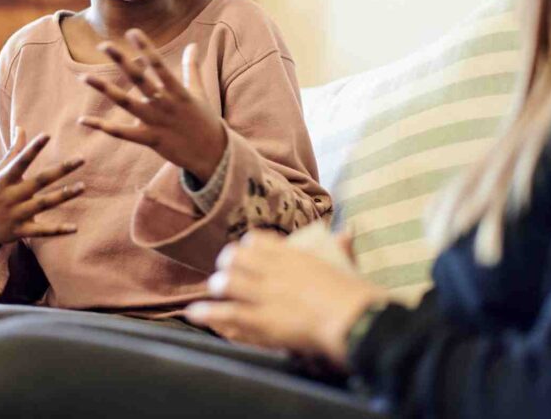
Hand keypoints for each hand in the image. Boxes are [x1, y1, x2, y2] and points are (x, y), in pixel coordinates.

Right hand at [0, 128, 84, 261]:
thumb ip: (12, 152)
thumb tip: (21, 128)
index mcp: (4, 180)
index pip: (20, 161)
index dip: (33, 148)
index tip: (47, 135)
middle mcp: (10, 196)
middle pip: (39, 181)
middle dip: (61, 170)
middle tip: (81, 159)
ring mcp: (15, 214)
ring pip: (44, 204)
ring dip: (64, 195)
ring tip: (83, 186)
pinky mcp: (20, 231)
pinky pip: (42, 231)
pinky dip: (58, 230)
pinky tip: (75, 228)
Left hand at [78, 29, 226, 181]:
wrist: (212, 154)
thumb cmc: (204, 120)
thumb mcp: (199, 92)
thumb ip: (192, 68)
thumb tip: (193, 45)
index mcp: (178, 91)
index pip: (159, 65)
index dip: (146, 48)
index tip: (132, 32)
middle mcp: (165, 104)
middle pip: (140, 79)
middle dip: (122, 61)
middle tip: (104, 45)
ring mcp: (156, 123)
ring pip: (126, 103)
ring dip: (105, 89)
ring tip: (84, 77)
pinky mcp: (150, 140)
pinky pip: (122, 133)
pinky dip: (103, 127)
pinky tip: (83, 120)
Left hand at [185, 231, 387, 367]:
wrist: (353, 319)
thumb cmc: (355, 294)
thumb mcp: (346, 264)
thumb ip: (341, 246)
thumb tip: (348, 230)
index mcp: (292, 255)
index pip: (259, 241)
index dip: (248, 246)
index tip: (246, 251)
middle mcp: (274, 271)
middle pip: (238, 259)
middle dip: (229, 263)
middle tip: (226, 270)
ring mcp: (266, 295)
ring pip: (229, 283)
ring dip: (221, 285)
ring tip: (217, 289)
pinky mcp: (263, 320)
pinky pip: (228, 313)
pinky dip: (208, 313)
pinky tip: (195, 312)